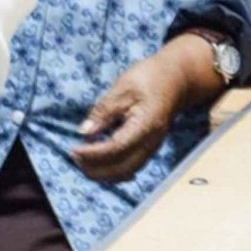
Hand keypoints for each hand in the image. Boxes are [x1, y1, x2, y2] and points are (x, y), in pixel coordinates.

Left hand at [71, 37, 216, 182]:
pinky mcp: (149, 147)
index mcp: (146, 125)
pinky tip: (98, 161)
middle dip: (95, 168)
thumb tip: (84, 132)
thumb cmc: (150, 77)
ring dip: (102, 172)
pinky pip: (130, 166)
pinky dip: (112, 169)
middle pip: (122, 168)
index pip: (116, 148)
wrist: (177, 79)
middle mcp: (152, 142)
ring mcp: (152, 147)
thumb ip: (104, 111)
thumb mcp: (123, 87)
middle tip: (74, 157)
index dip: (93, 153)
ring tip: (82, 160)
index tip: (73, 149)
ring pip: (126, 172)